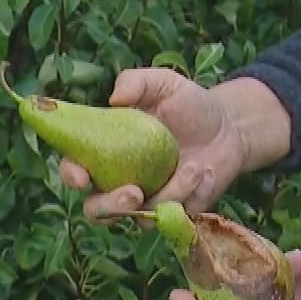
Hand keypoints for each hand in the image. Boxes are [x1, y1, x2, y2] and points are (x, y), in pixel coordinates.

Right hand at [57, 67, 246, 220]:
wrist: (229, 127)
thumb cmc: (188, 103)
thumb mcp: (165, 83)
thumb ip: (137, 82)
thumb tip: (115, 97)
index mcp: (106, 150)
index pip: (76, 168)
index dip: (71, 175)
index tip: (81, 176)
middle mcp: (120, 180)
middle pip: (97, 210)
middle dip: (110, 207)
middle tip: (133, 192)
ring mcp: (147, 200)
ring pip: (139, 217)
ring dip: (168, 194)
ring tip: (194, 167)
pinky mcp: (173, 213)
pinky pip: (172, 217)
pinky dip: (190, 195)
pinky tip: (204, 172)